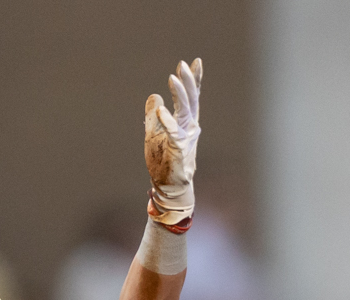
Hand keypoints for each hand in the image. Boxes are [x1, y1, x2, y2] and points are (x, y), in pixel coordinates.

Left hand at [144, 58, 201, 228]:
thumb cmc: (163, 161)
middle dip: (188, 81)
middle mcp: (189, 128)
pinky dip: (167, 120)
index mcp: (185, 123)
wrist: (168, 187)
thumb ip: (153, 115)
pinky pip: (173, 132)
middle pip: (191, 100)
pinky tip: (161, 108)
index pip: (191, 98)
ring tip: (172, 79)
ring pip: (185, 112)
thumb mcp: (154, 133)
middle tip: (182, 65)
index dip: (194, 80)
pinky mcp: (178, 150)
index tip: (195, 62)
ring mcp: (185, 138)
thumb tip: (153, 96)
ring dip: (179, 94)